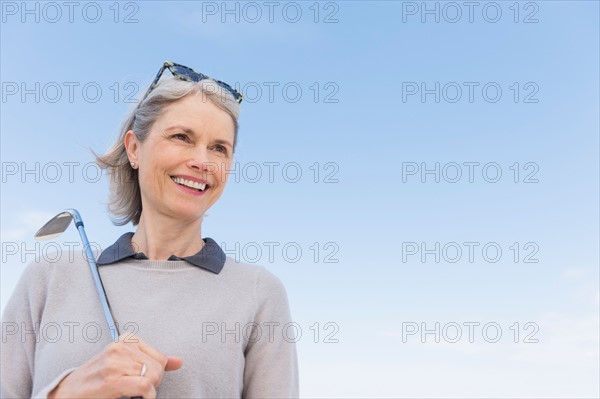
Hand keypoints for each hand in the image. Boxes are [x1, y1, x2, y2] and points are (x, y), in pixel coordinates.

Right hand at [48, 333, 182, 398]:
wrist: (68, 393)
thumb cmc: (97, 380)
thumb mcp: (126, 365)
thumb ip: (152, 361)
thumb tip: (179, 361)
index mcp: (125, 340)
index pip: (160, 358)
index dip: (156, 374)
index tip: (143, 381)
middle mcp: (119, 347)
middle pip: (158, 368)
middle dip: (153, 383)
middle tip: (136, 390)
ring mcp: (114, 362)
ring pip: (153, 377)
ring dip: (148, 390)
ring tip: (131, 392)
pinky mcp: (111, 379)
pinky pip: (144, 385)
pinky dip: (147, 395)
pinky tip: (140, 397)